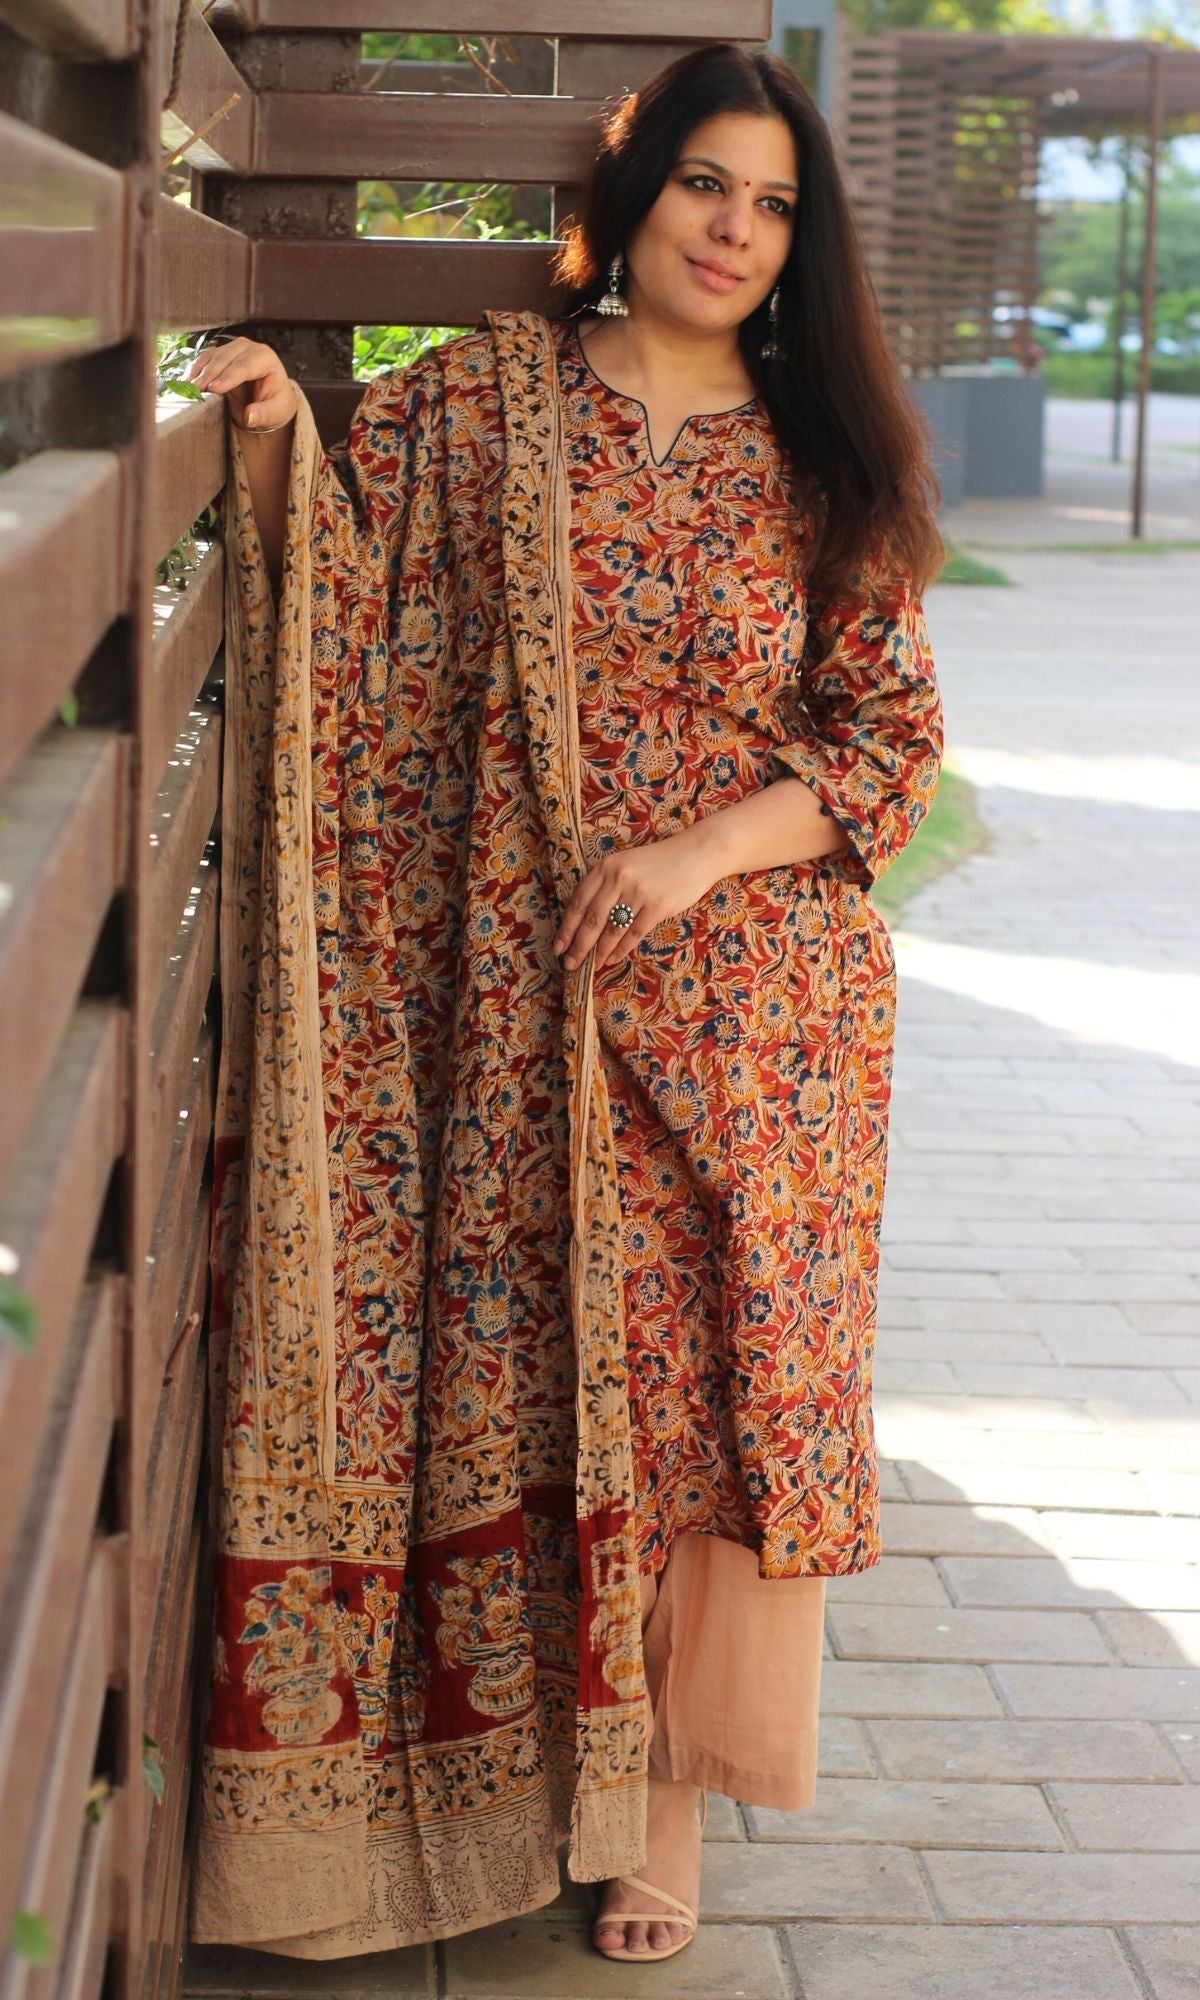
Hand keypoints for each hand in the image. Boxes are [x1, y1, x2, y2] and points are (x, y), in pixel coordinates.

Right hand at [186, 336, 296, 430]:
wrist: (268, 398)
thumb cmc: (274, 403)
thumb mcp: (276, 412)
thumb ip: (264, 414)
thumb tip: (249, 416)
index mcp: (265, 358)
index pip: (245, 365)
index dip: (228, 377)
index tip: (214, 389)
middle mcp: (248, 348)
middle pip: (225, 358)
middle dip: (210, 374)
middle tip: (197, 390)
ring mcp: (231, 348)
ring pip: (212, 356)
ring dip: (199, 372)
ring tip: (189, 388)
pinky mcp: (219, 354)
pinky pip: (204, 359)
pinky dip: (194, 370)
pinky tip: (186, 382)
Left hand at [553, 827, 723, 975]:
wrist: (695, 854)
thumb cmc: (658, 862)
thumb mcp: (625, 864)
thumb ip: (605, 885)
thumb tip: (585, 921)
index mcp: (605, 867)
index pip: (579, 902)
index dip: (567, 927)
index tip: (558, 946)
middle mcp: (618, 878)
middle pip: (592, 919)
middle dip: (578, 945)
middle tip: (569, 963)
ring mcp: (638, 892)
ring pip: (612, 929)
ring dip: (600, 952)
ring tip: (591, 966)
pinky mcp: (657, 906)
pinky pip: (633, 934)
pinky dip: (621, 949)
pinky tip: (613, 959)